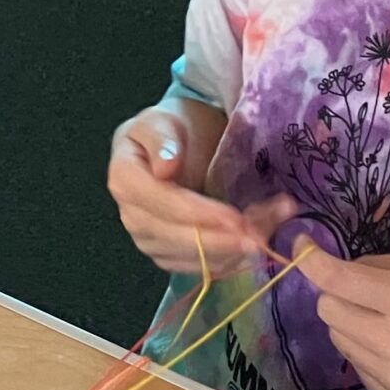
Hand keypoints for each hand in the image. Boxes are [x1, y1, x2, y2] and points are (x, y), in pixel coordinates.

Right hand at [107, 108, 294, 278]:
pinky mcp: (169, 254)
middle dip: (219, 242)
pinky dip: (228, 263)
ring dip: (230, 253)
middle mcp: (131, 215)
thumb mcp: (165, 121)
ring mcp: (148, 239)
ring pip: (189, 258)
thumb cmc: (174, 130)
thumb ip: (162, 140)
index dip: (197, 213)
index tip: (233, 217)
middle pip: (173, 237)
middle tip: (257, 239)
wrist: (177, 146)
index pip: (160, 203)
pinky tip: (252, 252)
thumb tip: (164, 167)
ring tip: (265, 238)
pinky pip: (197, 268)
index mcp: (124, 178)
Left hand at [289, 242, 389, 389]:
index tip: (302, 250)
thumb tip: (342, 268)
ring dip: (353, 325)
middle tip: (370, 294)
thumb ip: (388, 265)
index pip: (337, 280)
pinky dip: (369, 353)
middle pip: (328, 311)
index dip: (312, 262)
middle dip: (340, 295)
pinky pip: (359, 368)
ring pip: (339, 340)